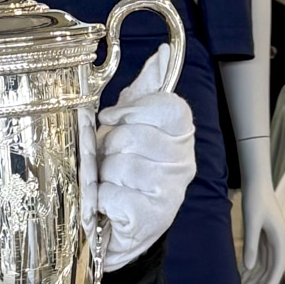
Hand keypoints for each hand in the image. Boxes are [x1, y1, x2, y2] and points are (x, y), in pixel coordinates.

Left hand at [91, 45, 195, 271]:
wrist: (118, 228)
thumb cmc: (123, 171)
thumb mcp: (132, 125)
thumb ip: (146, 91)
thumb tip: (163, 54)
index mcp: (182, 136)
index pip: (167, 106)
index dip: (132, 110)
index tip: (112, 120)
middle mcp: (184, 163)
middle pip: (135, 135)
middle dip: (110, 146)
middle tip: (110, 159)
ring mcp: (170, 192)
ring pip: (120, 164)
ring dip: (103, 174)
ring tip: (110, 182)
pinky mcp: (150, 218)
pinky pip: (112, 193)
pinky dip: (100, 198)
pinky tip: (109, 203)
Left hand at [236, 139, 284, 283]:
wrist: (256, 182)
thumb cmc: (255, 199)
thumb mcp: (252, 222)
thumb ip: (251, 244)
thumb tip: (248, 267)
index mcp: (280, 238)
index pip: (278, 266)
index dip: (271, 282)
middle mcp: (278, 241)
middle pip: (272, 268)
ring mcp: (272, 239)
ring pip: (266, 264)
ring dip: (256, 278)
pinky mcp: (265, 236)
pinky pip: (260, 257)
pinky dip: (253, 268)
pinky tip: (243, 277)